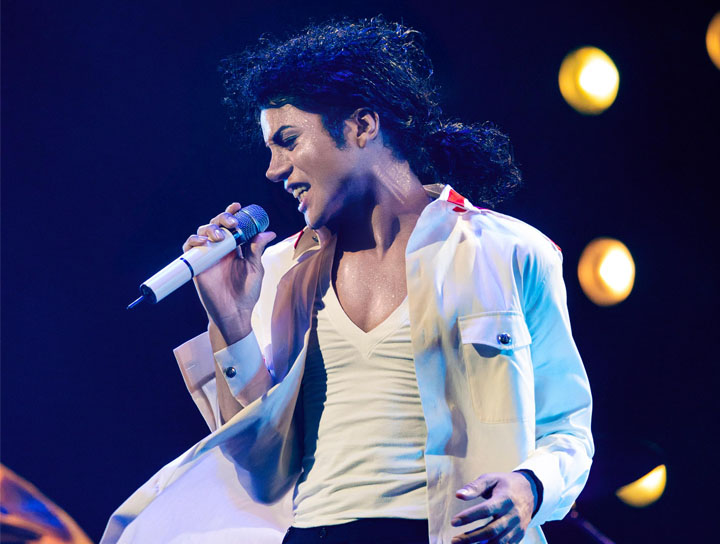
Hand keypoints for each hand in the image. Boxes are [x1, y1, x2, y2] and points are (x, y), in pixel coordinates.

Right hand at [183, 202, 275, 343]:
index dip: (232, 214)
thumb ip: (258, 249)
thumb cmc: (247, 293)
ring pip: (203, 232)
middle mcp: (221, 249)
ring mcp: (208, 256)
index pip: (232, 226)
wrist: (235, 313)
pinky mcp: (197, 265)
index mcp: (236, 248)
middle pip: (216, 225)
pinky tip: (203, 242)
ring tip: (218, 236)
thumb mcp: (255, 268)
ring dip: (210, 229)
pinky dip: (193, 241)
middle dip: (222, 218)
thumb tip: (269, 232)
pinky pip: (190, 248)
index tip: (238, 206)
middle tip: (231, 223)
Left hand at [450, 472, 536, 543]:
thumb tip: (458, 495)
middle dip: (471, 538)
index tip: (453, 521)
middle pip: (492, 530)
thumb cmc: (505, 484)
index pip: (486, 510)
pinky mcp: (519, 535)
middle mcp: (513, 515)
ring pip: (499, 542)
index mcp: (505, 498)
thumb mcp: (490, 479)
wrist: (530, 491)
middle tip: (454, 540)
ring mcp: (517, 527)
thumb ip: (474, 487)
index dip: (469, 516)